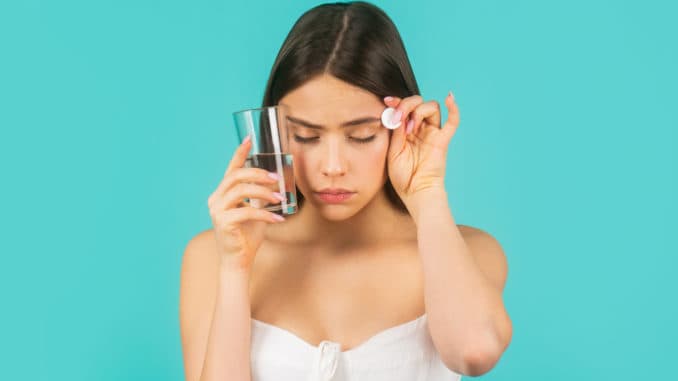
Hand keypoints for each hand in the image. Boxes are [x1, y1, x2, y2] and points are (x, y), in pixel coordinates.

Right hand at [207, 136, 285, 271]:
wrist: (239, 260)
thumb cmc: (247, 235)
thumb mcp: (256, 210)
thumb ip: (261, 197)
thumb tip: (276, 182)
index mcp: (222, 193)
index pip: (230, 169)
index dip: (240, 153)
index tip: (250, 139)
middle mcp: (216, 199)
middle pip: (235, 177)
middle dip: (257, 173)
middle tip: (275, 177)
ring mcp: (217, 211)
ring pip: (240, 191)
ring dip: (263, 192)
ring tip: (280, 197)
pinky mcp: (224, 223)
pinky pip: (246, 211)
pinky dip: (265, 213)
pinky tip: (278, 218)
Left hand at [384, 92, 459, 206]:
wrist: (415, 192)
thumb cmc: (402, 176)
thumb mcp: (392, 151)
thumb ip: (395, 132)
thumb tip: (396, 113)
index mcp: (405, 131)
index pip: (404, 108)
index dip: (397, 101)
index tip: (387, 100)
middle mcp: (420, 129)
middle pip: (418, 103)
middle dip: (407, 105)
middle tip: (398, 118)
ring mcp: (432, 133)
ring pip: (431, 107)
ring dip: (419, 111)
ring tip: (410, 128)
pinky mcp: (442, 140)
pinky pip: (453, 122)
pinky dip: (454, 109)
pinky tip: (449, 98)